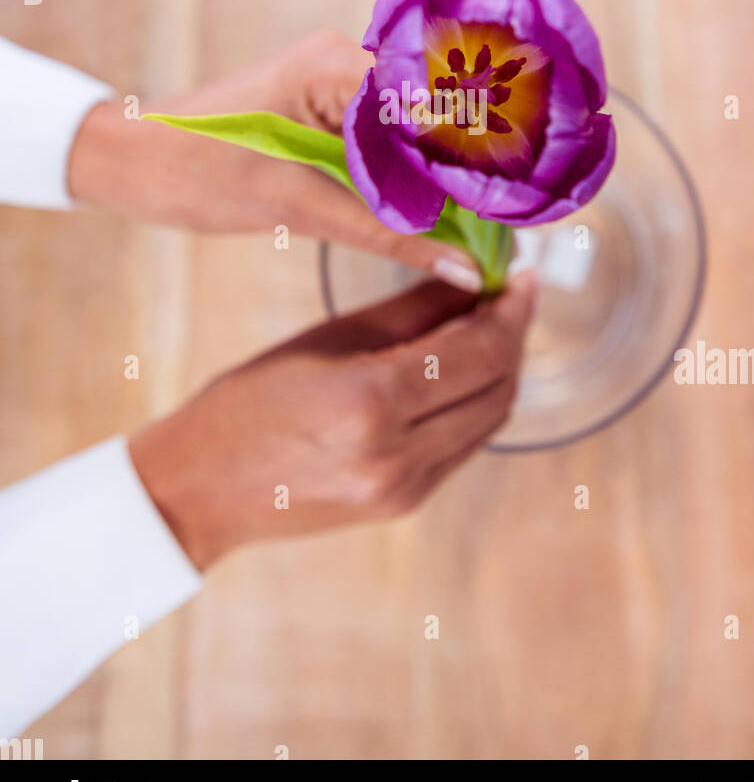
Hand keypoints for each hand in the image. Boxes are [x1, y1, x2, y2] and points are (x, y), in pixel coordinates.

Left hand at [67, 30, 481, 290]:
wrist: (133, 162)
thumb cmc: (196, 170)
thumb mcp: (296, 207)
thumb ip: (386, 235)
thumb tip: (466, 269)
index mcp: (338, 65)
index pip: (439, 103)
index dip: (482, 153)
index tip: (517, 205)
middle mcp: (348, 60)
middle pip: (439, 113)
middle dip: (476, 166)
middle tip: (514, 223)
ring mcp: (341, 82)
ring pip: (420, 131)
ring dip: (449, 175)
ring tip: (489, 225)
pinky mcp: (333, 108)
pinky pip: (393, 141)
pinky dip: (417, 177)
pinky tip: (442, 214)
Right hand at [129, 272, 536, 568]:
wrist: (201, 489)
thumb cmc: (250, 400)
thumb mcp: (328, 339)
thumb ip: (411, 310)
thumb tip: (475, 277)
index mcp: (371, 403)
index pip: (480, 350)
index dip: (512, 309)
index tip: (523, 276)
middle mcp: (397, 455)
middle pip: (497, 387)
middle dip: (513, 335)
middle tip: (510, 294)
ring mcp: (405, 489)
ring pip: (489, 420)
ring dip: (500, 371)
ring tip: (490, 326)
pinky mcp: (404, 505)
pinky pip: (463, 446)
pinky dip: (474, 404)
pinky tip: (463, 371)